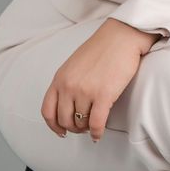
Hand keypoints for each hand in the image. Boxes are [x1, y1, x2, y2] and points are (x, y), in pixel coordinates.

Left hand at [40, 19, 152, 141]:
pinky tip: (99, 134)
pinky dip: (97, 133)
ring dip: (87, 129)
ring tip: (93, 126)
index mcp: (60, 78)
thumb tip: (68, 105)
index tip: (60, 130)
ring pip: (81, 123)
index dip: (53, 125)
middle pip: (64, 120)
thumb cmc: (102, 47)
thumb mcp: (74, 64)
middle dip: (73, 128)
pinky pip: (96, 123)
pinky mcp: (103, 95)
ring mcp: (85, 91)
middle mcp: (69, 86)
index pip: (47, 110)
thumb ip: (67, 82)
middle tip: (82, 128)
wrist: (121, 36)